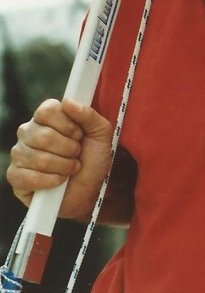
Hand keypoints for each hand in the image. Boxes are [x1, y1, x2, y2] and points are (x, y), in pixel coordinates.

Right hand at [7, 98, 113, 220]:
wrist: (88, 190)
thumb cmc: (92, 159)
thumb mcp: (101, 134)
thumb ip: (89, 115)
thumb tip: (68, 101)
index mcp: (47, 117)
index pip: (47, 110)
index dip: (67, 125)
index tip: (79, 134)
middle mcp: (28, 132)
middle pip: (43, 135)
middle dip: (69, 149)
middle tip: (77, 154)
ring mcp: (19, 154)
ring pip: (38, 158)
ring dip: (64, 167)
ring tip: (71, 168)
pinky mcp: (14, 176)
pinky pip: (28, 177)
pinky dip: (52, 181)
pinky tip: (59, 181)